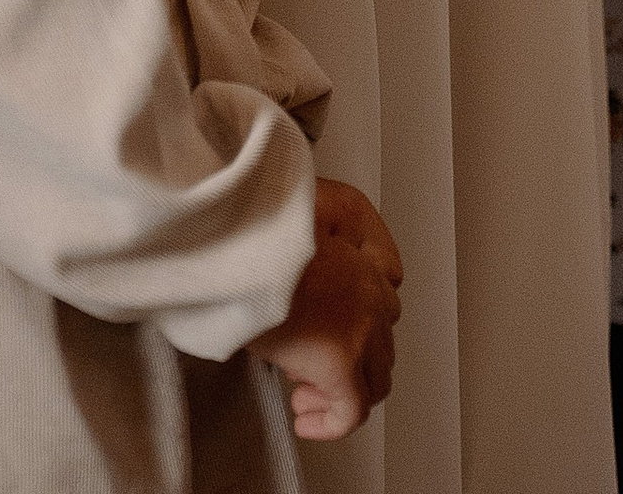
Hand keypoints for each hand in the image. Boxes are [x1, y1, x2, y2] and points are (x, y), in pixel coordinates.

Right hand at [251, 178, 402, 439]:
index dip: (354, 318)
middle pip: (382, 339)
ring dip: (345, 389)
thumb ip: (344, 226)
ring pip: (376, 376)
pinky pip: (352, 411)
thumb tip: (339, 264)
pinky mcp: (339, 363)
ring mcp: (359, 328)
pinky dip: (333, 423)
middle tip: (311, 364)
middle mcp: (371, 292)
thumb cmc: (259, 220)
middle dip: (351, 357)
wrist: (237, 239)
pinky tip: (306, 420)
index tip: (325, 328)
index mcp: (364, 254)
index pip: (384, 294)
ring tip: (306, 394)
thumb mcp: (318, 200)